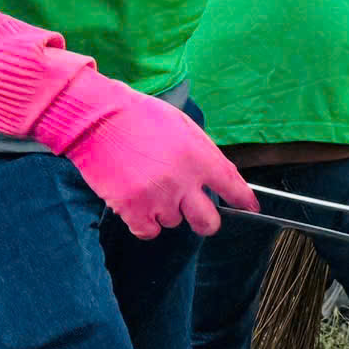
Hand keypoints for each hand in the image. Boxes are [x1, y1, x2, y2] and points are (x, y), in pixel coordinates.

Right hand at [0, 10, 255, 237]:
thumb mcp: (183, 126)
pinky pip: (148, 231)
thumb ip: (201, 154)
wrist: (99, 118)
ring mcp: (158, 197)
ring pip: (173, 223)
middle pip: (208, 222)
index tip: (249, 206)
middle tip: (197, 214)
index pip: (233, 186)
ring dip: (165, 212)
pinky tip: (138, 206)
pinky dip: (144, 224)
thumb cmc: (140, 117)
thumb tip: (214, 175)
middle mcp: (184, 181)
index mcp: (201, 156)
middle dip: (206, 221)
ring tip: (150, 188)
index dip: (243, 200)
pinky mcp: (132, 208)